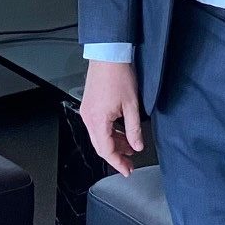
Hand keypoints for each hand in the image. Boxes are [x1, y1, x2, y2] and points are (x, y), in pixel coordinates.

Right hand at [79, 60, 145, 176]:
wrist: (108, 54)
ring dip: (114, 143)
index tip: (127, 170)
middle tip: (129, 163)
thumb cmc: (118, 75)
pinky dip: (109, 132)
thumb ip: (134, 129)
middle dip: (116, 156)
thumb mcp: (132, 105)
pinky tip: (121, 132)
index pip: (106, 150)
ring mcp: (87, 111)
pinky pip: (98, 126)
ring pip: (99, 136)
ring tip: (129, 147)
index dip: (118, 163)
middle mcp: (88, 117)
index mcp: (98, 120)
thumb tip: (137, 145)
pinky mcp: (90, 105)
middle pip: (100, 145)